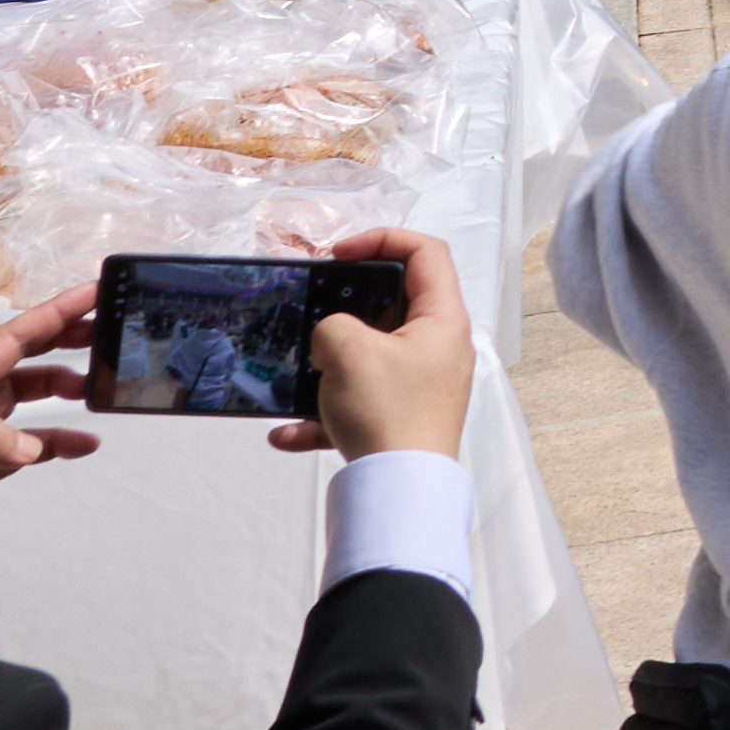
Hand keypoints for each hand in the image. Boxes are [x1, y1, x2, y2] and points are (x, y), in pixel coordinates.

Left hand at [0, 282, 106, 596]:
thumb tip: (30, 443)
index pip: (4, 343)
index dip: (48, 316)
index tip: (90, 294)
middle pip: (18, 360)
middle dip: (61, 339)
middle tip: (105, 330)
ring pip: (26, 398)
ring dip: (61, 389)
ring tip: (98, 390)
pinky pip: (27, 444)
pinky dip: (56, 440)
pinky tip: (82, 445)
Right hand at [287, 231, 477, 468]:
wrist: (399, 490)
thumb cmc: (389, 415)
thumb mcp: (348, 351)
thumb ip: (333, 325)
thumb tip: (331, 337)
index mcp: (442, 320)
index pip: (425, 254)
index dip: (382, 240)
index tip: (339, 255)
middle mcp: (438, 349)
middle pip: (392, 307)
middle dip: (346, 309)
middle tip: (314, 309)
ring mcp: (420, 387)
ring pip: (367, 360)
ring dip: (329, 366)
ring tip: (303, 372)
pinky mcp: (399, 421)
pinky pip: (355, 407)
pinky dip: (322, 416)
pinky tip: (288, 434)